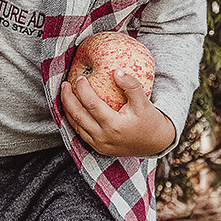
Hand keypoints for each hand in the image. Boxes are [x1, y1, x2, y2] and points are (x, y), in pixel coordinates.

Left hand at [60, 71, 175, 158]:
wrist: (155, 143)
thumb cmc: (149, 121)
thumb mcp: (144, 102)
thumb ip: (131, 85)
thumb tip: (116, 71)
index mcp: (114, 125)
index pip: (91, 104)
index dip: (82, 90)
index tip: (80, 78)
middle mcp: (103, 137)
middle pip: (77, 116)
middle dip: (67, 99)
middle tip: (65, 85)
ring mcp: (99, 145)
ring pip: (75, 126)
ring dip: (67, 110)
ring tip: (65, 94)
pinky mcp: (98, 148)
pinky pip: (80, 133)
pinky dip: (73, 120)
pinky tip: (72, 109)